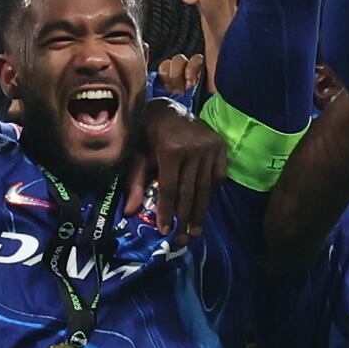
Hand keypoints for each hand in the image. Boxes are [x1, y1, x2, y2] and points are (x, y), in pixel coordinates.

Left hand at [126, 95, 225, 242]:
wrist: (168, 107)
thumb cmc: (147, 132)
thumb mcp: (137, 155)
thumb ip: (135, 182)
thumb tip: (129, 212)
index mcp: (171, 149)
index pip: (169, 189)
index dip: (167, 211)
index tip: (165, 231)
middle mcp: (194, 149)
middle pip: (189, 192)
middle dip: (184, 218)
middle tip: (181, 240)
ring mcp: (209, 147)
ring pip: (205, 187)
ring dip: (200, 212)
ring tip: (194, 232)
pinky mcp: (220, 146)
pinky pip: (217, 176)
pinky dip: (211, 193)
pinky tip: (204, 207)